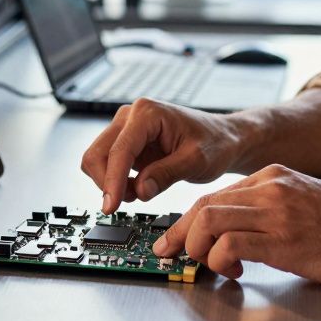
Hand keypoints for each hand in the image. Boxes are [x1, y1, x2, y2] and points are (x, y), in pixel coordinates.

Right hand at [81, 98, 258, 214]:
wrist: (223, 139)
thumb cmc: (215, 143)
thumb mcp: (197, 161)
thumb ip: (167, 174)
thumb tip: (140, 191)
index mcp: (147, 113)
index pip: (120, 150)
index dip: (112, 182)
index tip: (111, 207)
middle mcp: (130, 116)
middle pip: (97, 153)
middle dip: (107, 183)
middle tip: (128, 203)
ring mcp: (125, 128)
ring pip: (97, 160)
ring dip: (112, 183)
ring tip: (141, 192)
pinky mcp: (126, 143)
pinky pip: (108, 165)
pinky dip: (117, 182)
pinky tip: (140, 187)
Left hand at [152, 164, 320, 284]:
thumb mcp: (305, 202)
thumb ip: (271, 209)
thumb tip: (236, 231)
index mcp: (275, 176)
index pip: (215, 194)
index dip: (188, 219)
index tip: (175, 237)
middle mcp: (272, 187)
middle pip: (204, 204)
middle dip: (179, 233)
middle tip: (170, 254)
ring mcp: (278, 211)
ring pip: (210, 219)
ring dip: (197, 247)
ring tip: (208, 266)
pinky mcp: (285, 239)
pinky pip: (231, 244)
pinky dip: (220, 260)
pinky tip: (234, 272)